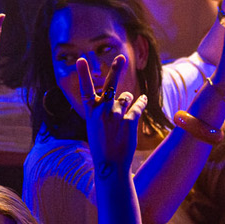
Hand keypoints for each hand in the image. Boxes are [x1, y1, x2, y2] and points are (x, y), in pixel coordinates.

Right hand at [79, 55, 146, 169]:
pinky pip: (138, 106)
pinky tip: (144, 98)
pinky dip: (141, 102)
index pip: (85, 90)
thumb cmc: (102, 145)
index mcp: (90, 112)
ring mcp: (116, 116)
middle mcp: (102, 112)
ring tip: (122, 115)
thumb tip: (123, 96)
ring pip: (126, 97)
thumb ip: (104, 110)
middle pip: (110, 86)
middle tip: (121, 58)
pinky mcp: (129, 121)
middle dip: (115, 70)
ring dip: (127, 101)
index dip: (83, 74)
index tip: (80, 59)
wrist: (110, 166)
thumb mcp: (95, 126)